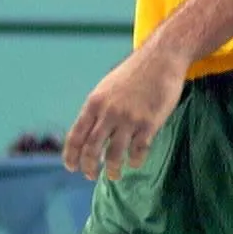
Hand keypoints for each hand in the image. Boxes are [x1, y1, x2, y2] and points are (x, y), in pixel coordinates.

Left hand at [63, 43, 187, 180]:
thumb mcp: (107, 87)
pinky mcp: (149, 123)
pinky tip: (134, 162)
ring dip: (112, 170)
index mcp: (95, 103)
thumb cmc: (134, 73)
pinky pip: (138, 151)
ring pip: (114, 156)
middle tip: (90, 175)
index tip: (71, 167)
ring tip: (114, 175)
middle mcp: (109, 112)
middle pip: (91, 149)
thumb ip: (97, 109)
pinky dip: (134, 162)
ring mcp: (129, 119)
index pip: (76, 135)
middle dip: (88, 167)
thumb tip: (88, 135)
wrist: (161, 58)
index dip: (71, 155)